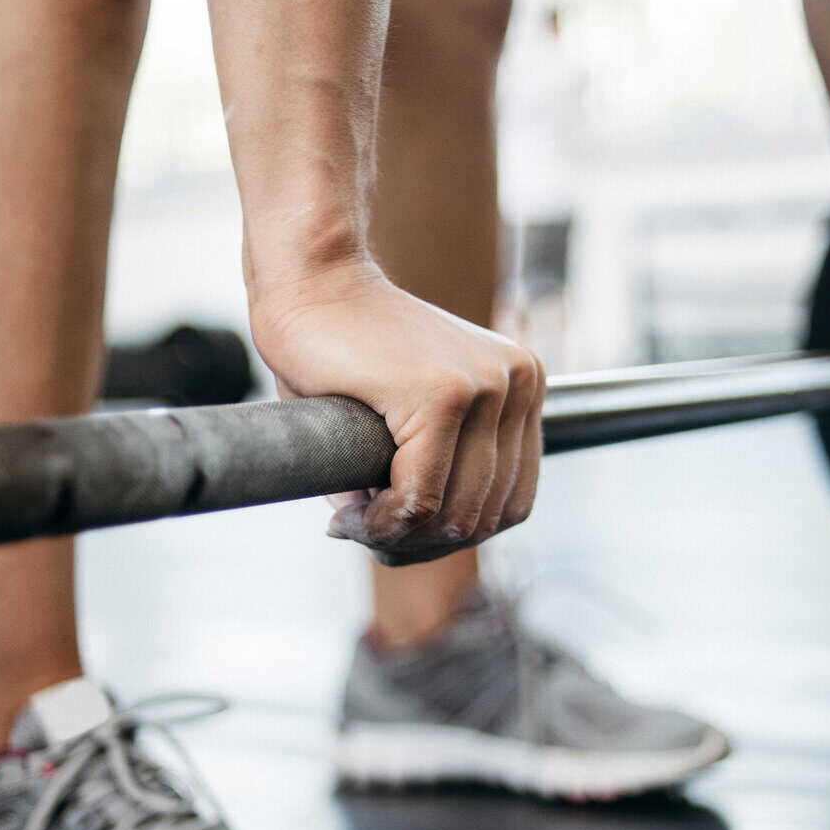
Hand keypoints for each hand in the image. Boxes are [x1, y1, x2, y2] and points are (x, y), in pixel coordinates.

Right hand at [249, 260, 544, 565]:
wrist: (308, 281)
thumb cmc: (341, 350)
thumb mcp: (404, 421)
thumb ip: (426, 478)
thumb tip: (415, 549)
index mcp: (522, 386)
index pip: (511, 500)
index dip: (452, 536)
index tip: (393, 533)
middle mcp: (519, 382)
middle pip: (488, 515)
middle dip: (423, 545)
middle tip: (366, 536)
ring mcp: (487, 385)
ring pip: (457, 514)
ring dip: (400, 540)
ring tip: (354, 527)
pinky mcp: (444, 392)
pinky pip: (422, 497)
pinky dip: (384, 524)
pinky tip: (350, 518)